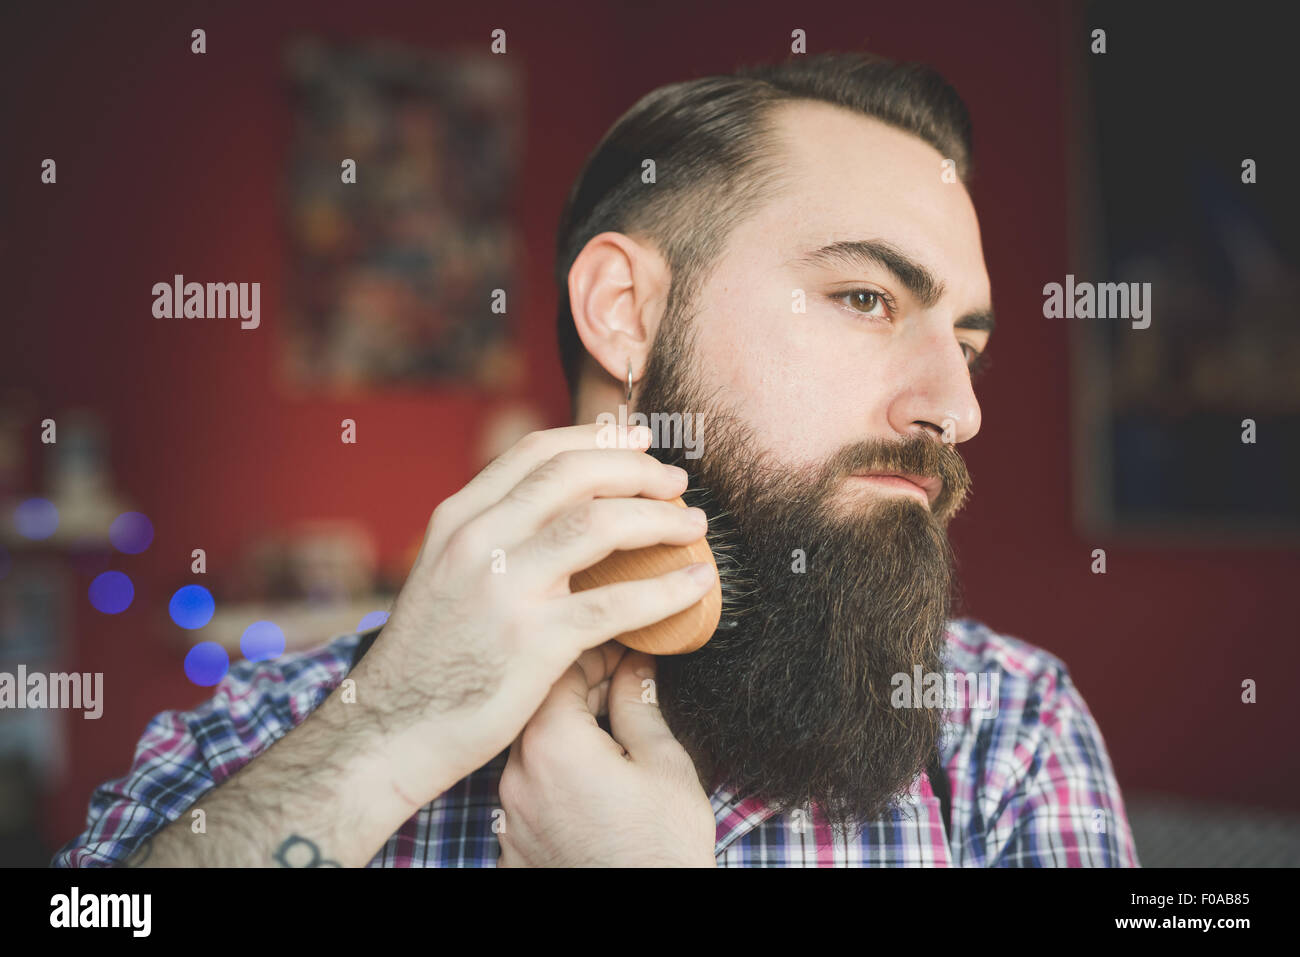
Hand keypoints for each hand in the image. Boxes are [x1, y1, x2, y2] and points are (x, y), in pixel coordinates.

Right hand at [350, 423, 715, 812]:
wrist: (390, 729)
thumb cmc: (429, 656)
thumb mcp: (444, 573)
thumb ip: (492, 535)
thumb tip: (559, 508)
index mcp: (459, 518)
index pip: (537, 452)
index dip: (598, 439)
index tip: (639, 441)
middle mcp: (479, 541)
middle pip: (575, 475)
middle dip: (638, 470)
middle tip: (676, 482)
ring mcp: (506, 589)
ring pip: (601, 525)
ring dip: (659, 519)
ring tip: (692, 525)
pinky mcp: (535, 642)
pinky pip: (618, 602)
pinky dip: (668, 589)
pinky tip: (697, 586)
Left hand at [496, 645, 717, 866]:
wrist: (651, 921)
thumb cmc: (662, 847)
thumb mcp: (664, 763)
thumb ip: (639, 704)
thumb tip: (634, 666)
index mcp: (552, 743)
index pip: (559, 668)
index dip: (597, 651)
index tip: (627, 651)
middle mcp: (516, 775)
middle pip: (539, 706)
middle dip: (582, 690)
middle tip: (626, 686)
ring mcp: (509, 814)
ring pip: (531, 749)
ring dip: (565, 734)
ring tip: (611, 737)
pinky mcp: (511, 847)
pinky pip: (527, 792)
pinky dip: (554, 777)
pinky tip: (591, 785)